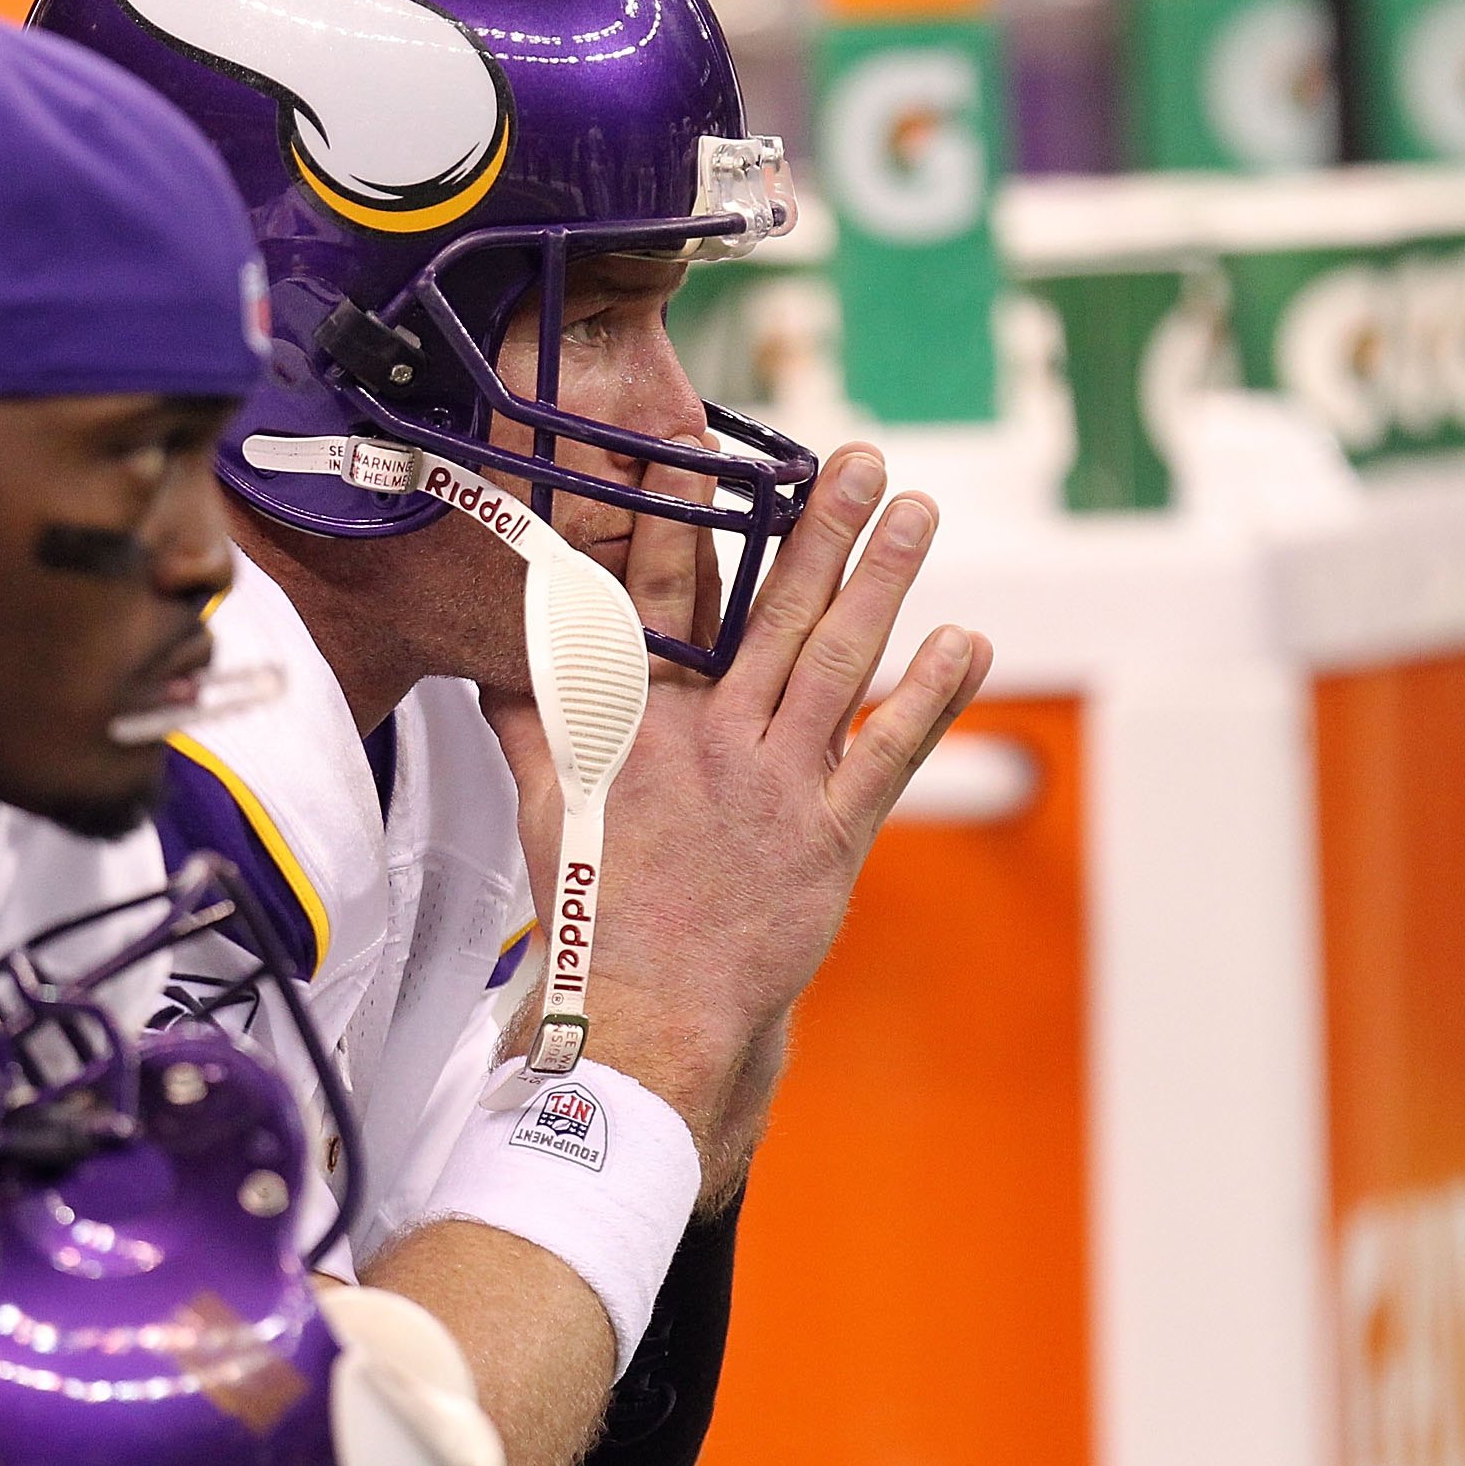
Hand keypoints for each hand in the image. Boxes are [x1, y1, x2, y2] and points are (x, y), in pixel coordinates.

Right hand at [491, 444, 990, 1166]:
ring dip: (882, 580)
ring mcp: (775, 784)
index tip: (710, 452)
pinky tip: (965, 642)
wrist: (647, 1013)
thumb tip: (500, 662)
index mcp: (639, 724)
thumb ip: (530, 720)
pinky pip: (888, 751)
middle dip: (819, 528)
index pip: (664, 597)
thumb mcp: (546, 802)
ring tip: (916, 513)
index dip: (685, 519)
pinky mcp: (829, 834)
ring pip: (836, 661)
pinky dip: (929, 696)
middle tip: (860, 460)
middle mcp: (712, 740)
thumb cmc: (596, 910)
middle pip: (771, 611)